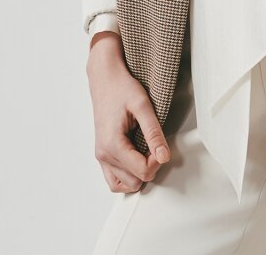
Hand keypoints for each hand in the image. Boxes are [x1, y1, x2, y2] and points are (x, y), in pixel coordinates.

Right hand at [86, 32, 170, 192]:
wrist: (105, 78)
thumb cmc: (122, 88)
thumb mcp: (143, 106)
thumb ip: (154, 133)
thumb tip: (164, 156)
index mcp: (112, 144)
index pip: (142, 172)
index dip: (158, 161)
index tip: (161, 144)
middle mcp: (103, 154)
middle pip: (135, 182)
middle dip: (150, 166)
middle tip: (155, 144)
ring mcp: (101, 156)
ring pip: (124, 185)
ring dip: (139, 173)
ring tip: (146, 150)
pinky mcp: (102, 154)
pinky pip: (114, 179)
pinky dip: (128, 175)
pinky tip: (138, 157)